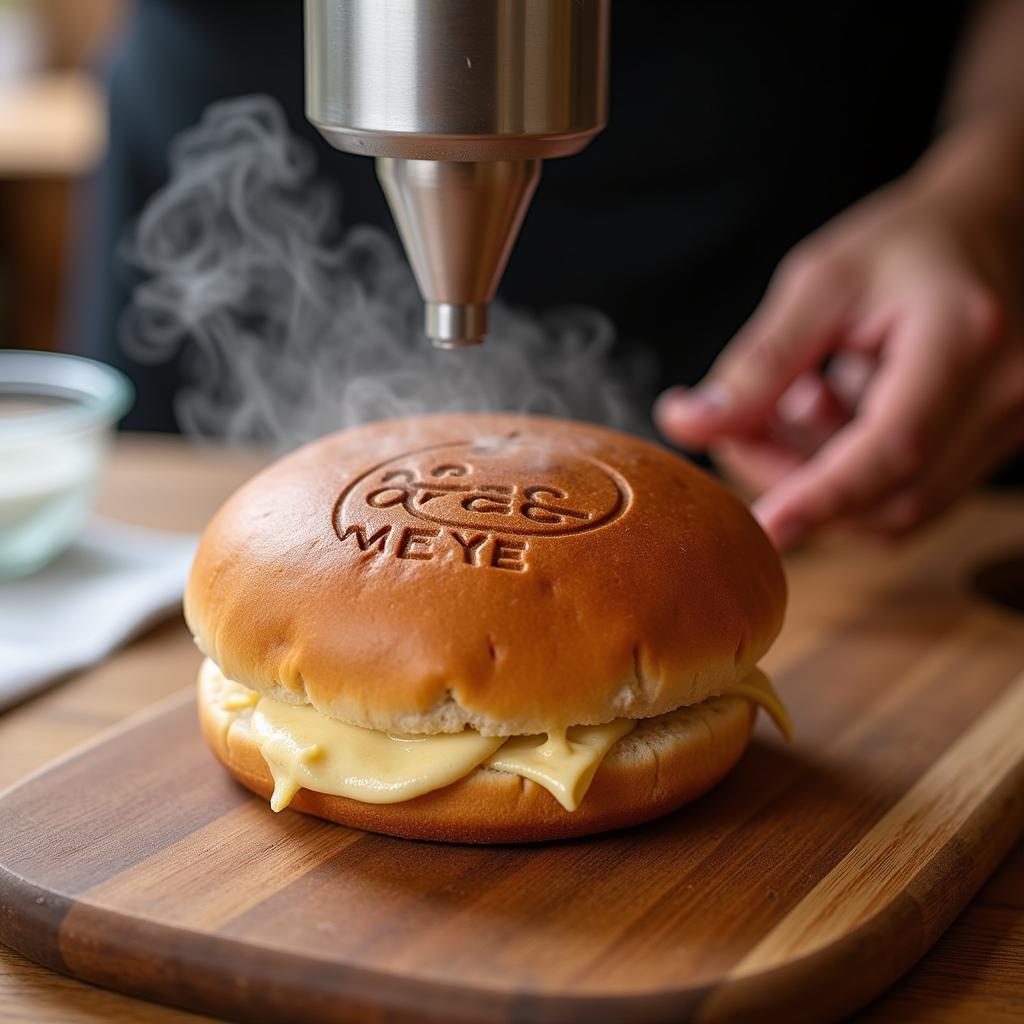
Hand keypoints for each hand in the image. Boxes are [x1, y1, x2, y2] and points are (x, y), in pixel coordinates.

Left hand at [656, 120, 1023, 549]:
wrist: (987, 224)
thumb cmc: (905, 242)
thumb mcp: (821, 283)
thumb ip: (758, 363)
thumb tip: (687, 424)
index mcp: (963, 336)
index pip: (894, 446)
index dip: (823, 496)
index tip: (762, 526)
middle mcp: (1004, 392)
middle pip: (892, 496)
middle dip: (799, 486)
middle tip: (743, 434)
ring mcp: (1010, 425)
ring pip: (901, 509)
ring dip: (823, 484)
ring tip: (796, 405)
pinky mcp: (995, 443)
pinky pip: (914, 494)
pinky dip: (854, 479)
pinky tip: (834, 416)